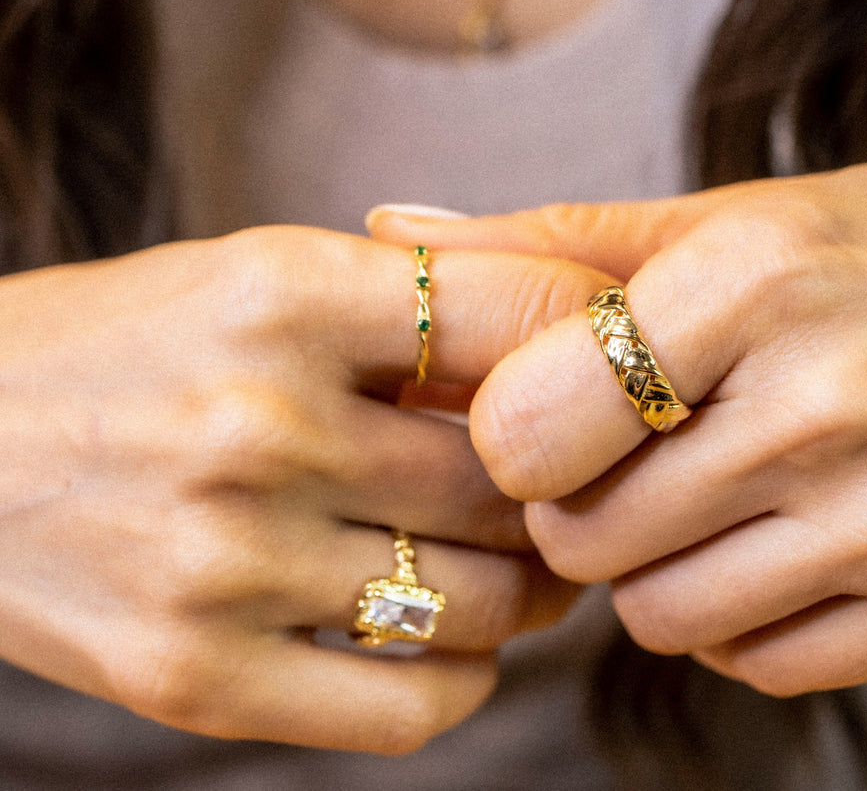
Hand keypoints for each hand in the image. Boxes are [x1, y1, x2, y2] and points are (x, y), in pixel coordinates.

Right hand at [0, 226, 602, 751]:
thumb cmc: (130, 348)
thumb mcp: (255, 282)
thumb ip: (400, 314)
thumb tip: (550, 362)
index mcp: (279, 297)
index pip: (509, 313)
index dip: (591, 338)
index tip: (617, 369)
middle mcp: (256, 426)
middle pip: (510, 476)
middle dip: (562, 483)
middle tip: (569, 483)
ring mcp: (223, 561)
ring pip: (485, 601)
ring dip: (528, 584)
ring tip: (511, 556)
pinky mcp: (194, 675)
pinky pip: (414, 703)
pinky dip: (466, 672)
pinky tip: (445, 631)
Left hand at [369, 161, 866, 695]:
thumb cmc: (853, 260)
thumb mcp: (715, 224)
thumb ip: (546, 242)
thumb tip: (392, 228)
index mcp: (752, 283)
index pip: (526, 426)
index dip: (510, 430)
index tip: (541, 407)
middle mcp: (825, 405)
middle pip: (577, 535)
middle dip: (575, 501)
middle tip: (627, 449)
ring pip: (654, 613)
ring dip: (649, 563)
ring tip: (703, 489)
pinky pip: (748, 657)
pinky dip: (731, 610)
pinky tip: (767, 536)